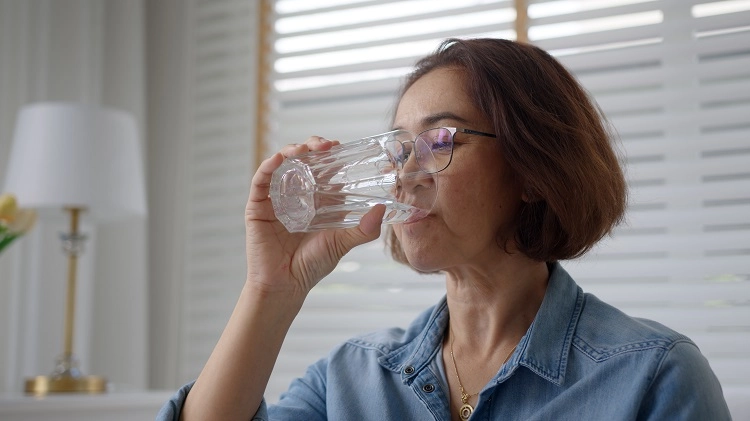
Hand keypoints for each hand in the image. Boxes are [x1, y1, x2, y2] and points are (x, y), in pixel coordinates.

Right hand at [244, 136, 385, 299]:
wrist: (286, 285)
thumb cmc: (312, 265)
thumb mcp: (342, 243)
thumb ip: (363, 229)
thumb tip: (382, 209)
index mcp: (317, 199)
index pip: (323, 168)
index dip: (330, 154)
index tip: (341, 146)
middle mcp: (296, 194)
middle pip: (303, 160)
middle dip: (313, 146)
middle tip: (326, 144)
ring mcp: (276, 198)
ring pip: (282, 164)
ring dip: (292, 150)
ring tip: (304, 148)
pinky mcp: (258, 207)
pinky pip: (261, 181)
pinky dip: (268, 166)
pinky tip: (278, 159)